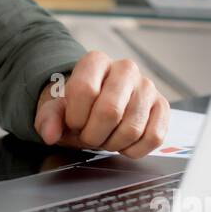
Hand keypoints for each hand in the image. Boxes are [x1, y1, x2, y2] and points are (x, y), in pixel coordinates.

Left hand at [33, 52, 168, 157]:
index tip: (73, 123)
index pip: (84, 90)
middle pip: (110, 111)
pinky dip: (134, 150)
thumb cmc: (77, 107)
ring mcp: (147, 87)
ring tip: (105, 137)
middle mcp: (125, 68)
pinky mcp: (162, 107)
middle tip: (89, 136)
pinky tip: (123, 142)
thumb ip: (48, 119)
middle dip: (94, 135)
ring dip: (113, 144)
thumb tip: (49, 133)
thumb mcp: (56, 110)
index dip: (75, 117)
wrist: (96, 108)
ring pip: (132, 128)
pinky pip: (153, 138)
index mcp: (96, 61)